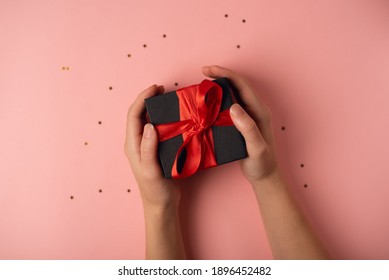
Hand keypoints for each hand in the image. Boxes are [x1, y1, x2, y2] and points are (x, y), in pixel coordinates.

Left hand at [124, 85, 179, 209]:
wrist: (161, 204)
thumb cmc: (155, 189)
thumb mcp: (151, 170)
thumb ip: (148, 149)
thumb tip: (149, 125)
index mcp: (132, 145)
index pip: (134, 115)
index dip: (142, 99)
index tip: (155, 88)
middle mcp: (137, 142)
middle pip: (139, 114)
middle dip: (148, 99)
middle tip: (163, 89)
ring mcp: (146, 146)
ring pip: (147, 120)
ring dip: (155, 107)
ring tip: (168, 98)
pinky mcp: (155, 149)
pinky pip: (157, 128)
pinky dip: (163, 118)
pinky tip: (173, 116)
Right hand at [202, 65, 279, 183]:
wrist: (265, 176)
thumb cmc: (262, 163)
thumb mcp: (256, 147)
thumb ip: (248, 128)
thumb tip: (233, 107)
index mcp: (259, 111)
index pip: (242, 86)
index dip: (226, 74)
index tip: (208, 70)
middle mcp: (255, 110)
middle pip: (237, 86)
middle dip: (221, 75)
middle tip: (203, 71)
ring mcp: (248, 116)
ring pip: (233, 95)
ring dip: (219, 86)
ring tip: (203, 84)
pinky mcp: (241, 124)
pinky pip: (229, 106)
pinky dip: (218, 100)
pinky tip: (208, 103)